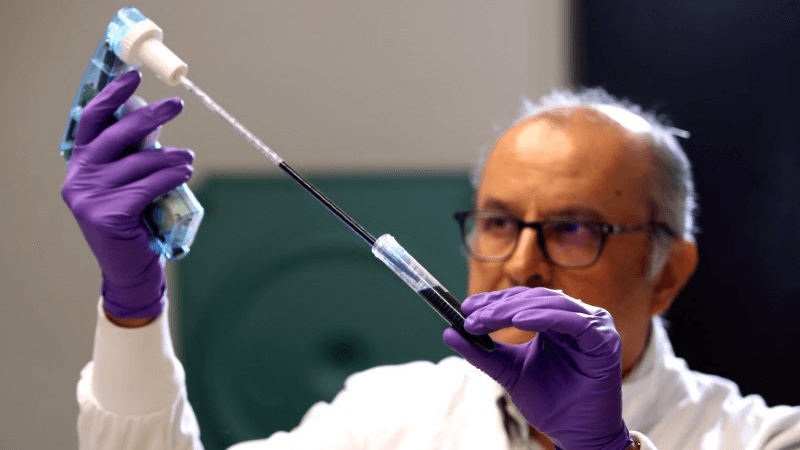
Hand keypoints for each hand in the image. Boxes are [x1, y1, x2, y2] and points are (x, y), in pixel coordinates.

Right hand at [61, 70, 192, 319]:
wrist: (130, 271)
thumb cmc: (134, 225)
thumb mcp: (128, 185)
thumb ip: (132, 156)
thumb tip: (154, 119)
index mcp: (79, 167)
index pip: (91, 122)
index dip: (111, 96)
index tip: (133, 76)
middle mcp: (78, 179)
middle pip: (117, 135)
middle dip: (150, 116)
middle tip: (177, 104)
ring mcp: (89, 198)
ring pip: (140, 163)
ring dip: (171, 156)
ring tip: (189, 157)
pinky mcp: (108, 215)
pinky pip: (148, 185)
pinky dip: (171, 176)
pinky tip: (184, 172)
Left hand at [443, 287, 632, 449]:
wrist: (575, 434)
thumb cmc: (549, 403)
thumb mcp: (509, 373)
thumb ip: (483, 353)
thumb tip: (448, 333)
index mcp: (556, 321)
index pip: (522, 301)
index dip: (493, 301)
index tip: (465, 308)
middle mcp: (575, 318)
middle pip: (534, 298)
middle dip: (499, 306)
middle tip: (471, 317)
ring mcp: (593, 326)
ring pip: (550, 303)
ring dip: (515, 309)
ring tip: (488, 319)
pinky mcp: (604, 340)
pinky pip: (573, 321)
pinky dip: (544, 317)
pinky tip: (520, 321)